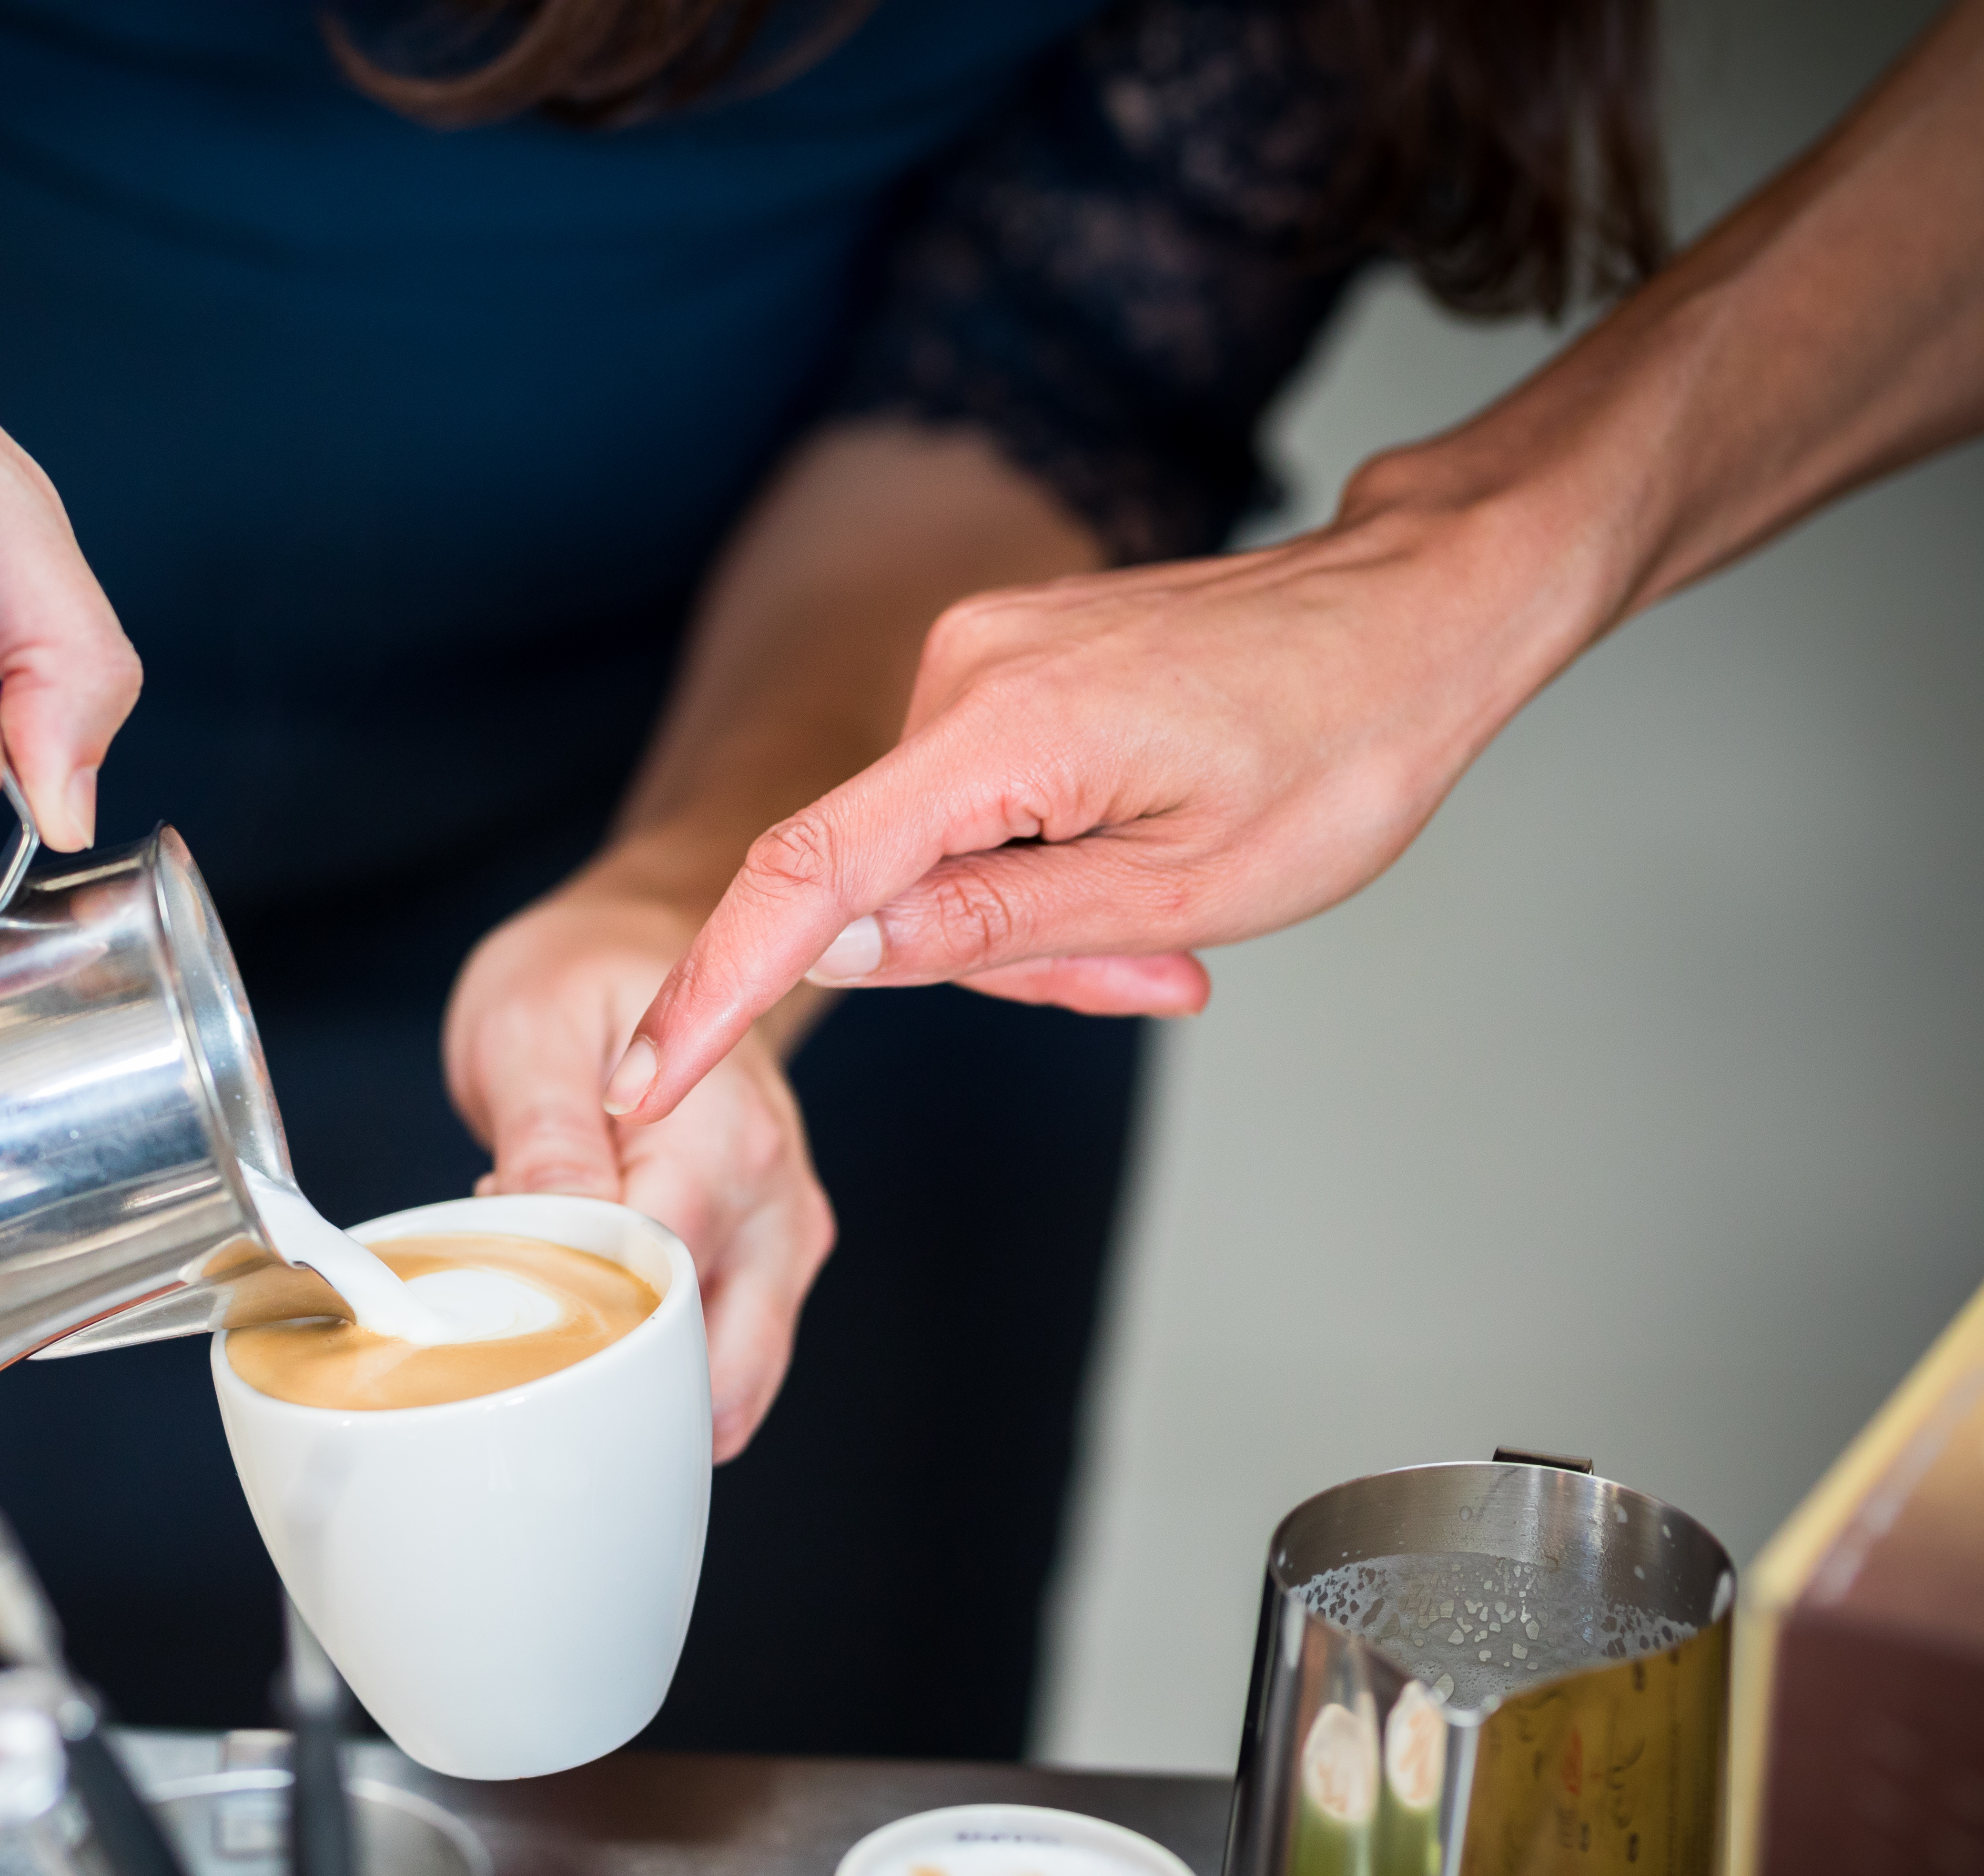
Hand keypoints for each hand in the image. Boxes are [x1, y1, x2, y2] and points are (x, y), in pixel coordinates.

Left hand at [445, 882, 835, 1459]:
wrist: (644, 945)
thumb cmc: (581, 978)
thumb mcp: (530, 1030)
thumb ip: (545, 1136)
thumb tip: (547, 1234)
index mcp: (722, 1145)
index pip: (660, 1293)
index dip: (571, 1321)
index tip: (504, 1298)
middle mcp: (776, 1203)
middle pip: (711, 1368)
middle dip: (616, 1386)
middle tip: (528, 1337)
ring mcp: (785, 1239)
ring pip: (728, 1383)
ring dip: (641, 1382)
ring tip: (563, 1318)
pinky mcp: (773, 1261)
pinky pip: (728, 1357)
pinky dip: (664, 1366)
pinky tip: (603, 1319)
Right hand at [607, 471, 1603, 1118]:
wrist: (1421, 606)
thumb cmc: (1343, 744)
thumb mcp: (1184, 884)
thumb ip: (993, 927)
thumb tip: (834, 953)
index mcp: (1002, 724)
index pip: (809, 873)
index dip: (717, 985)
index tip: (646, 1077)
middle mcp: (961, 666)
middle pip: (884, 877)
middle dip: (996, 955)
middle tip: (1153, 974)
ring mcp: (979, 652)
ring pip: (934, 847)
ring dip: (1032, 911)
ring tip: (1172, 919)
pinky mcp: (1001, 659)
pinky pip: (973, 797)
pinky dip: (1039, 854)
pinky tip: (1140, 854)